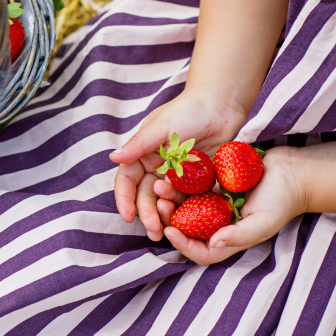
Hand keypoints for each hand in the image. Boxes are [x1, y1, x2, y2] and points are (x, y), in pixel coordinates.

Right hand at [109, 89, 247, 240]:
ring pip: (166, 203)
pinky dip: (186, 212)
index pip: (127, 181)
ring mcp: (177, 177)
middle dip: (147, 214)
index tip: (128, 216)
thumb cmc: (188, 110)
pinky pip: (189, 201)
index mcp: (142, 156)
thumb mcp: (161, 127)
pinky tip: (188, 225)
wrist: (222, 104)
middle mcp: (156, 169)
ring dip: (165, 217)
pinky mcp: (197, 182)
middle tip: (154, 230)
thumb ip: (138, 144)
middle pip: (146, 197)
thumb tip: (113, 157)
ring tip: (167, 231)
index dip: (125, 199)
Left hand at [161, 146, 307, 264]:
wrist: (293, 171)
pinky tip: (172, 172)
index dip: (183, 245)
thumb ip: (240, 235)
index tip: (170, 230)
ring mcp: (214, 204)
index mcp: (228, 239)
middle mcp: (218, 224)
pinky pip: (192, 185)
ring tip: (161, 185)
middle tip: (160, 203)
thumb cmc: (283, 200)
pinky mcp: (214, 184)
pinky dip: (182, 181)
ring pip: (185, 205)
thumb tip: (214, 242)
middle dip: (171, 218)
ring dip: (172, 197)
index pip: (201, 251)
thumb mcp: (265, 222)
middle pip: (187, 228)